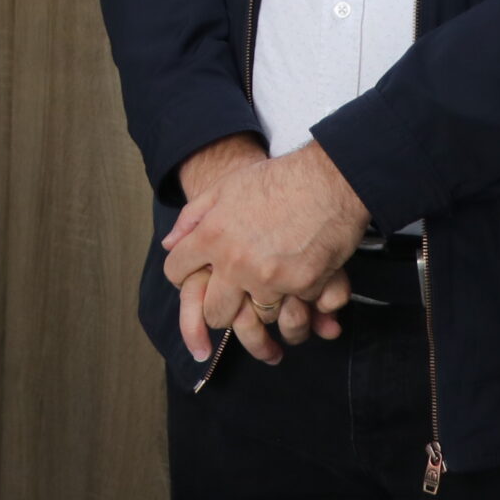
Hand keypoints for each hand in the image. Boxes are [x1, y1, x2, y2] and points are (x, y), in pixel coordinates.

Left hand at [163, 143, 369, 364]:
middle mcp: (236, 263)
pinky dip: (295, 300)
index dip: (182, 273)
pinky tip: (297, 283)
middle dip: (219, 309)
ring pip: (255, 319)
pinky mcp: (303, 287)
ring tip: (269, 290)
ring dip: (261, 307)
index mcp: (212, 237)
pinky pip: (293, 310)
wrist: (328, 180)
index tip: (192, 273)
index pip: (176, 271)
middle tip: (230, 298)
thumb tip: (170, 243)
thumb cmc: (277, 180)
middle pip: (214, 312)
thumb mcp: (225, 188)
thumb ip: (193, 216)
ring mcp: (270, 279)